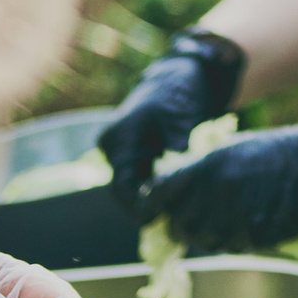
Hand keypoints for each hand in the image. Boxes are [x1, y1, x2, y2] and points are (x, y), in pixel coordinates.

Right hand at [101, 30, 244, 209]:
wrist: (181, 75)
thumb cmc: (179, 90)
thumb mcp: (180, 115)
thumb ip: (178, 142)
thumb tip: (180, 169)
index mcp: (119, 137)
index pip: (122, 184)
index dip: (139, 206)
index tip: (161, 218)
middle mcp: (116, 146)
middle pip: (124, 191)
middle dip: (145, 208)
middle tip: (172, 223)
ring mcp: (126, 151)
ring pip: (133, 188)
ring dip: (151, 202)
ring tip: (177, 216)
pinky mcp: (139, 154)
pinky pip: (142, 181)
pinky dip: (156, 192)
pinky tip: (176, 202)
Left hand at [138, 117, 297, 251]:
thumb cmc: (281, 152)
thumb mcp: (236, 150)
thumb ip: (204, 170)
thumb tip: (176, 189)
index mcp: (208, 165)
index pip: (160, 192)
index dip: (152, 205)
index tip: (152, 212)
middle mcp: (216, 192)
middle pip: (178, 223)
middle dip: (179, 224)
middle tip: (188, 221)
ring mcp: (236, 217)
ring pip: (202, 241)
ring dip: (206, 235)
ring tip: (221, 221)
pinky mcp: (255, 237)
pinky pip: (231, 246)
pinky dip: (233, 240)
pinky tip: (247, 224)